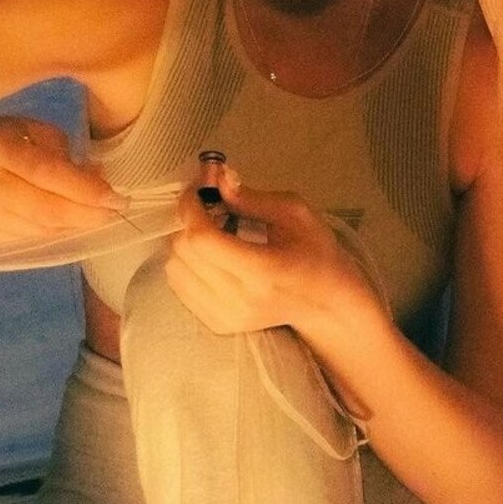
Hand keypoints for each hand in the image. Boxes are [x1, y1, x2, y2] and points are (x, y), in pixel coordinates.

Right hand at [0, 115, 127, 243]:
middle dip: (87, 216)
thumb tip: (98, 182)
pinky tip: (58, 223)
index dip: (86, 191)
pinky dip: (49, 233)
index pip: (48, 174)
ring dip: (71, 226)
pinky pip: (24, 240)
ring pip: (39, 231)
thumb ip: (64, 155)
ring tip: (89, 215)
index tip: (117, 199)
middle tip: (113, 214)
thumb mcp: (31, 129)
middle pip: (46, 211)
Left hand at [164, 165, 380, 342]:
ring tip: (211, 231)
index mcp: (262, 271)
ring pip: (176, 269)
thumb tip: (217, 179)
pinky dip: (187, 263)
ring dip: (186, 242)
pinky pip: (180, 287)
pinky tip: (210, 255)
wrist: (326, 303)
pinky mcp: (218, 324)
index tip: (197, 188)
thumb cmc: (316, 253)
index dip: (191, 208)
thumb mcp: (294, 214)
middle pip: (185, 252)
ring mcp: (226, 317)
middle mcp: (239, 300)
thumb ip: (250, 197)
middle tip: (208, 205)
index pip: (203, 239)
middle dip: (189, 220)